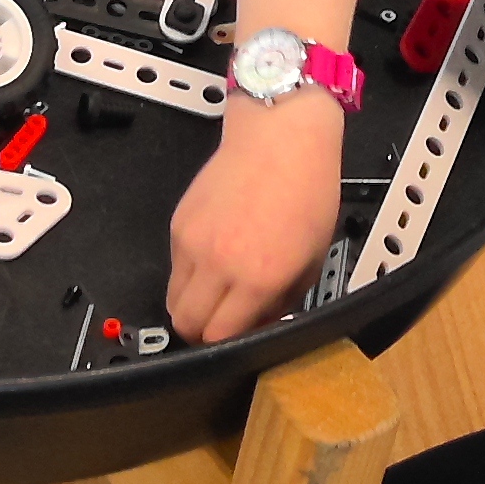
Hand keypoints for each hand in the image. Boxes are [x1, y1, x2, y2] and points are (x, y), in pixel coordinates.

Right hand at [165, 111, 343, 341]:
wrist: (280, 139)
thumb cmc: (305, 189)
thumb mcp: (311, 256)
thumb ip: (283, 299)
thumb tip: (262, 322)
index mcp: (258, 279)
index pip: (222, 338)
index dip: (230, 345)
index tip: (238, 339)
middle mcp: (219, 265)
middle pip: (186, 325)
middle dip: (202, 332)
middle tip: (220, 323)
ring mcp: (192, 244)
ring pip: (172, 300)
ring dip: (191, 305)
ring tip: (215, 293)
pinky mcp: (178, 225)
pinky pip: (173, 268)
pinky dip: (188, 274)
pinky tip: (213, 257)